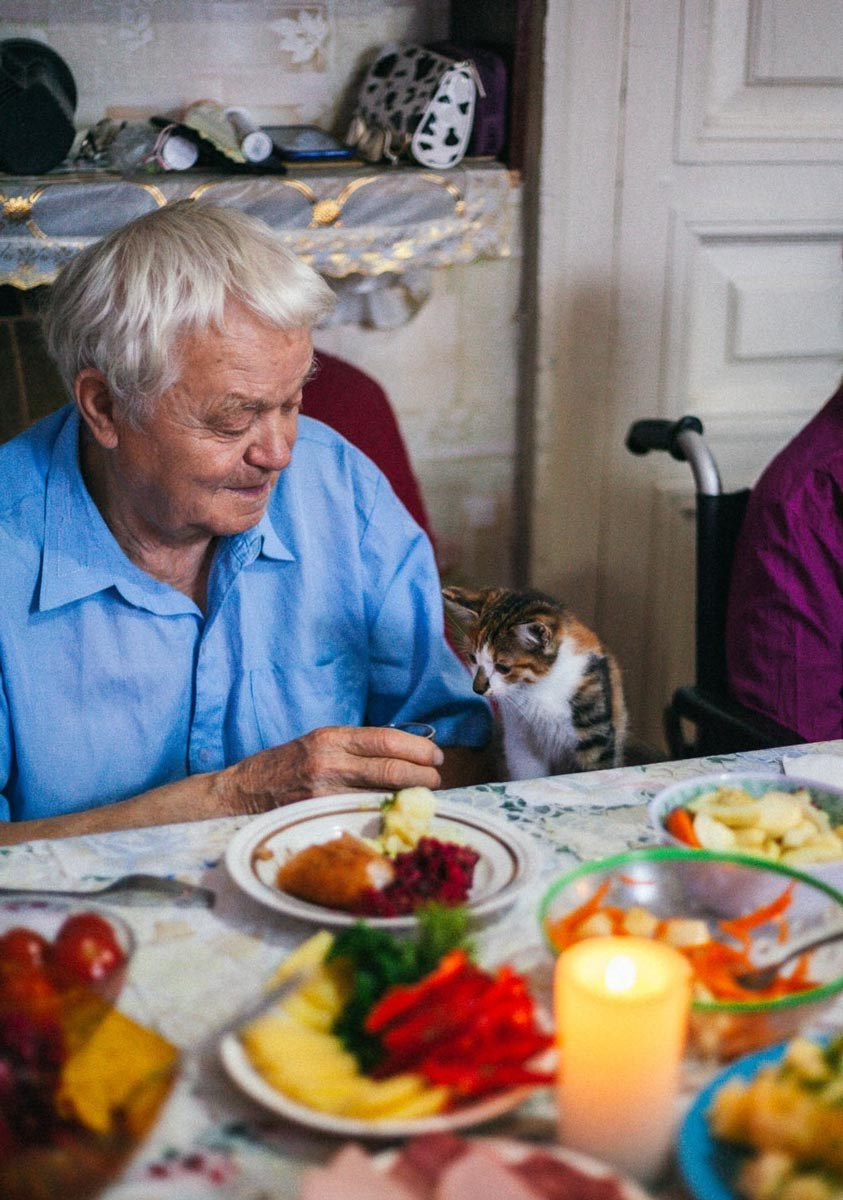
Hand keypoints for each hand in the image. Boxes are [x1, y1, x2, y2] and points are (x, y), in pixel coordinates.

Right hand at [216, 725, 443, 814]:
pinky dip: (386, 814)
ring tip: (425, 797)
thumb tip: (402, 756)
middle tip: (437, 779)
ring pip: (382, 794)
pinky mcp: (321, 815)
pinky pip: (363, 814)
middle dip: (422, 775)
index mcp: (333, 737)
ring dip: (409, 797)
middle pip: (390, 768)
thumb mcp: (320, 744)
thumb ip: (355, 749)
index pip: (387, 740)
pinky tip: (398, 815)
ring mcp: (325, 792)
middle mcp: (330, 761)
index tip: (435, 756)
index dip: (417, 749)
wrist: (243, 791)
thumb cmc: (287, 765)